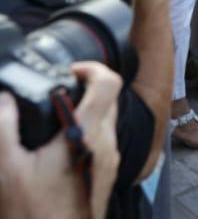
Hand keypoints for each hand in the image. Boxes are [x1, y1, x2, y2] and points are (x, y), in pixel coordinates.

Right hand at [0, 62, 121, 218]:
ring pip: (107, 122)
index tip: (71, 70)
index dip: (92, 67)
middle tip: (56, 95)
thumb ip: (5, 129)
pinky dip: (87, 134)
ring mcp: (111, 160)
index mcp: (88, 134)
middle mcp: (107, 144)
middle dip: (86, 90)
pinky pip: (104, 142)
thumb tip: (5, 101)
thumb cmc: (35, 214)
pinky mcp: (107, 174)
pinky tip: (60, 148)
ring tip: (55, 122)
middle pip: (109, 100)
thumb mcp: (9, 170)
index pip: (108, 83)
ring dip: (86, 113)